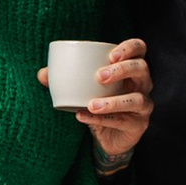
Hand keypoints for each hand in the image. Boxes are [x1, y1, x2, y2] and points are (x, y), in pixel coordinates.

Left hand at [51, 39, 150, 170]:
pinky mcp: (138, 125)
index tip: (110, 55)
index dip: (129, 48)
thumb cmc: (98, 102)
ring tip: (91, 104)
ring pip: (137, 99)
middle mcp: (142, 84)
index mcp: (131, 68)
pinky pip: (122, 121)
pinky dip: (101, 120)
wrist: (107, 136)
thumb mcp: (82, 89)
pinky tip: (83, 117)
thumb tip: (42, 74)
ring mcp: (143, 106)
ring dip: (113, 101)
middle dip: (122, 70)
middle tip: (99, 76)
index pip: (139, 49)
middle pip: (141, 69)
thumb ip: (63, 79)